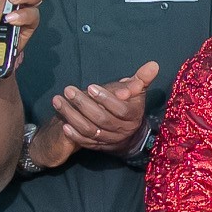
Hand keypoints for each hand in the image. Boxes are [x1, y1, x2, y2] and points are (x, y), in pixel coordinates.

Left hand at [37, 60, 159, 161]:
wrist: (129, 133)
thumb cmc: (130, 104)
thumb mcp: (138, 91)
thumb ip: (142, 78)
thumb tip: (153, 65)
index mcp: (134, 115)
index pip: (120, 109)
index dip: (106, 99)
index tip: (90, 87)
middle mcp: (123, 130)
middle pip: (102, 119)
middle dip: (83, 104)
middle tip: (68, 90)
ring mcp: (110, 140)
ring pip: (90, 130)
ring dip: (72, 116)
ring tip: (58, 101)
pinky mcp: (99, 146)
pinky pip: (86, 142)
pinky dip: (74, 134)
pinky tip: (63, 123)